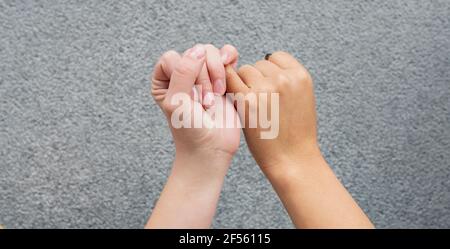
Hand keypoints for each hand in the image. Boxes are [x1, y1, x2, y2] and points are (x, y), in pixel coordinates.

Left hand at [146, 44, 239, 227]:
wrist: (211, 150)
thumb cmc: (189, 131)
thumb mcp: (177, 101)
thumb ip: (183, 72)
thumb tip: (199, 50)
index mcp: (164, 80)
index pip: (174, 57)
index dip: (185, 75)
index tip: (191, 98)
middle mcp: (182, 75)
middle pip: (195, 53)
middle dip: (204, 78)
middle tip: (206, 102)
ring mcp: (203, 76)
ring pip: (212, 52)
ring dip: (217, 74)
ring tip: (217, 96)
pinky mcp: (223, 79)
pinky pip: (227, 55)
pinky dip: (230, 61)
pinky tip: (229, 76)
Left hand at [225, 51, 318, 172]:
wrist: (291, 159)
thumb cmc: (296, 133)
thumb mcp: (302, 98)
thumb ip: (288, 80)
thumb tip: (266, 63)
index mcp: (300, 76)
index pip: (276, 57)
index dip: (269, 72)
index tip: (270, 89)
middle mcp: (284, 78)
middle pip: (259, 65)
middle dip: (256, 80)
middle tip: (262, 103)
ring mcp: (265, 88)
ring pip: (244, 71)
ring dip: (243, 85)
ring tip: (253, 108)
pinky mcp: (247, 100)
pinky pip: (230, 80)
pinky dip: (230, 88)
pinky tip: (237, 103)